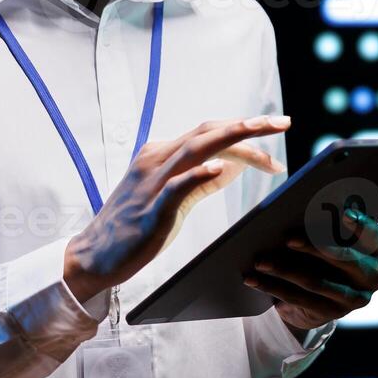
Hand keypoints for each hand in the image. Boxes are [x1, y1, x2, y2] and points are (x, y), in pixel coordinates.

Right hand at [64, 116, 290, 302]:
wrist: (95, 255)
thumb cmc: (137, 224)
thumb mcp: (173, 194)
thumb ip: (201, 177)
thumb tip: (234, 163)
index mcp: (162, 153)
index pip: (211, 132)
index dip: (245, 131)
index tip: (276, 132)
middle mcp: (157, 159)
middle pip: (208, 131)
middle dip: (248, 124)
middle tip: (282, 122)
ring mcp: (153, 182)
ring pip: (196, 148)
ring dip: (233, 137)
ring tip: (261, 131)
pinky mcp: (151, 208)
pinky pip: (177, 186)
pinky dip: (199, 173)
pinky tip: (221, 168)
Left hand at [243, 206, 377, 333]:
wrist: (325, 295)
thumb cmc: (325, 251)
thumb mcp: (333, 238)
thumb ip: (327, 225)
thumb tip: (296, 210)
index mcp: (376, 249)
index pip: (372, 235)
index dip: (360, 225)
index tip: (344, 214)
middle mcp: (373, 276)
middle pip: (344, 260)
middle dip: (313, 248)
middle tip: (287, 238)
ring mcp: (355, 299)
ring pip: (316, 282)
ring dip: (283, 270)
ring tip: (260, 261)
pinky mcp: (333, 314)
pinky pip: (300, 299)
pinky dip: (273, 288)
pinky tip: (254, 279)